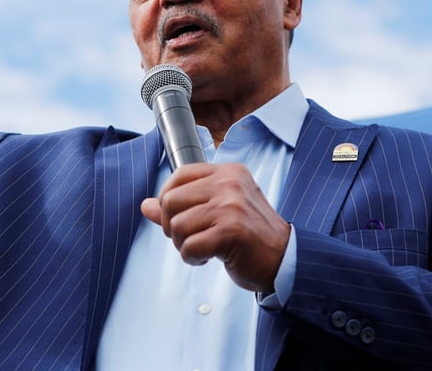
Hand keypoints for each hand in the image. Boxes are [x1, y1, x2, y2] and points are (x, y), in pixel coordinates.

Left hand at [141, 162, 290, 292]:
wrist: (285, 259)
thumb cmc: (251, 235)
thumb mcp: (219, 211)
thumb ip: (183, 205)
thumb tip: (146, 205)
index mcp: (228, 173)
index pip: (179, 175)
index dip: (167, 198)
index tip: (176, 216)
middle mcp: (229, 184)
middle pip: (171, 200)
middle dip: (172, 226)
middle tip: (189, 237)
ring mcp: (231, 206)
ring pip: (178, 225)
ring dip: (183, 245)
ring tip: (202, 248)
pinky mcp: (231, 231)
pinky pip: (190, 246)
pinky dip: (192, 257)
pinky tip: (208, 258)